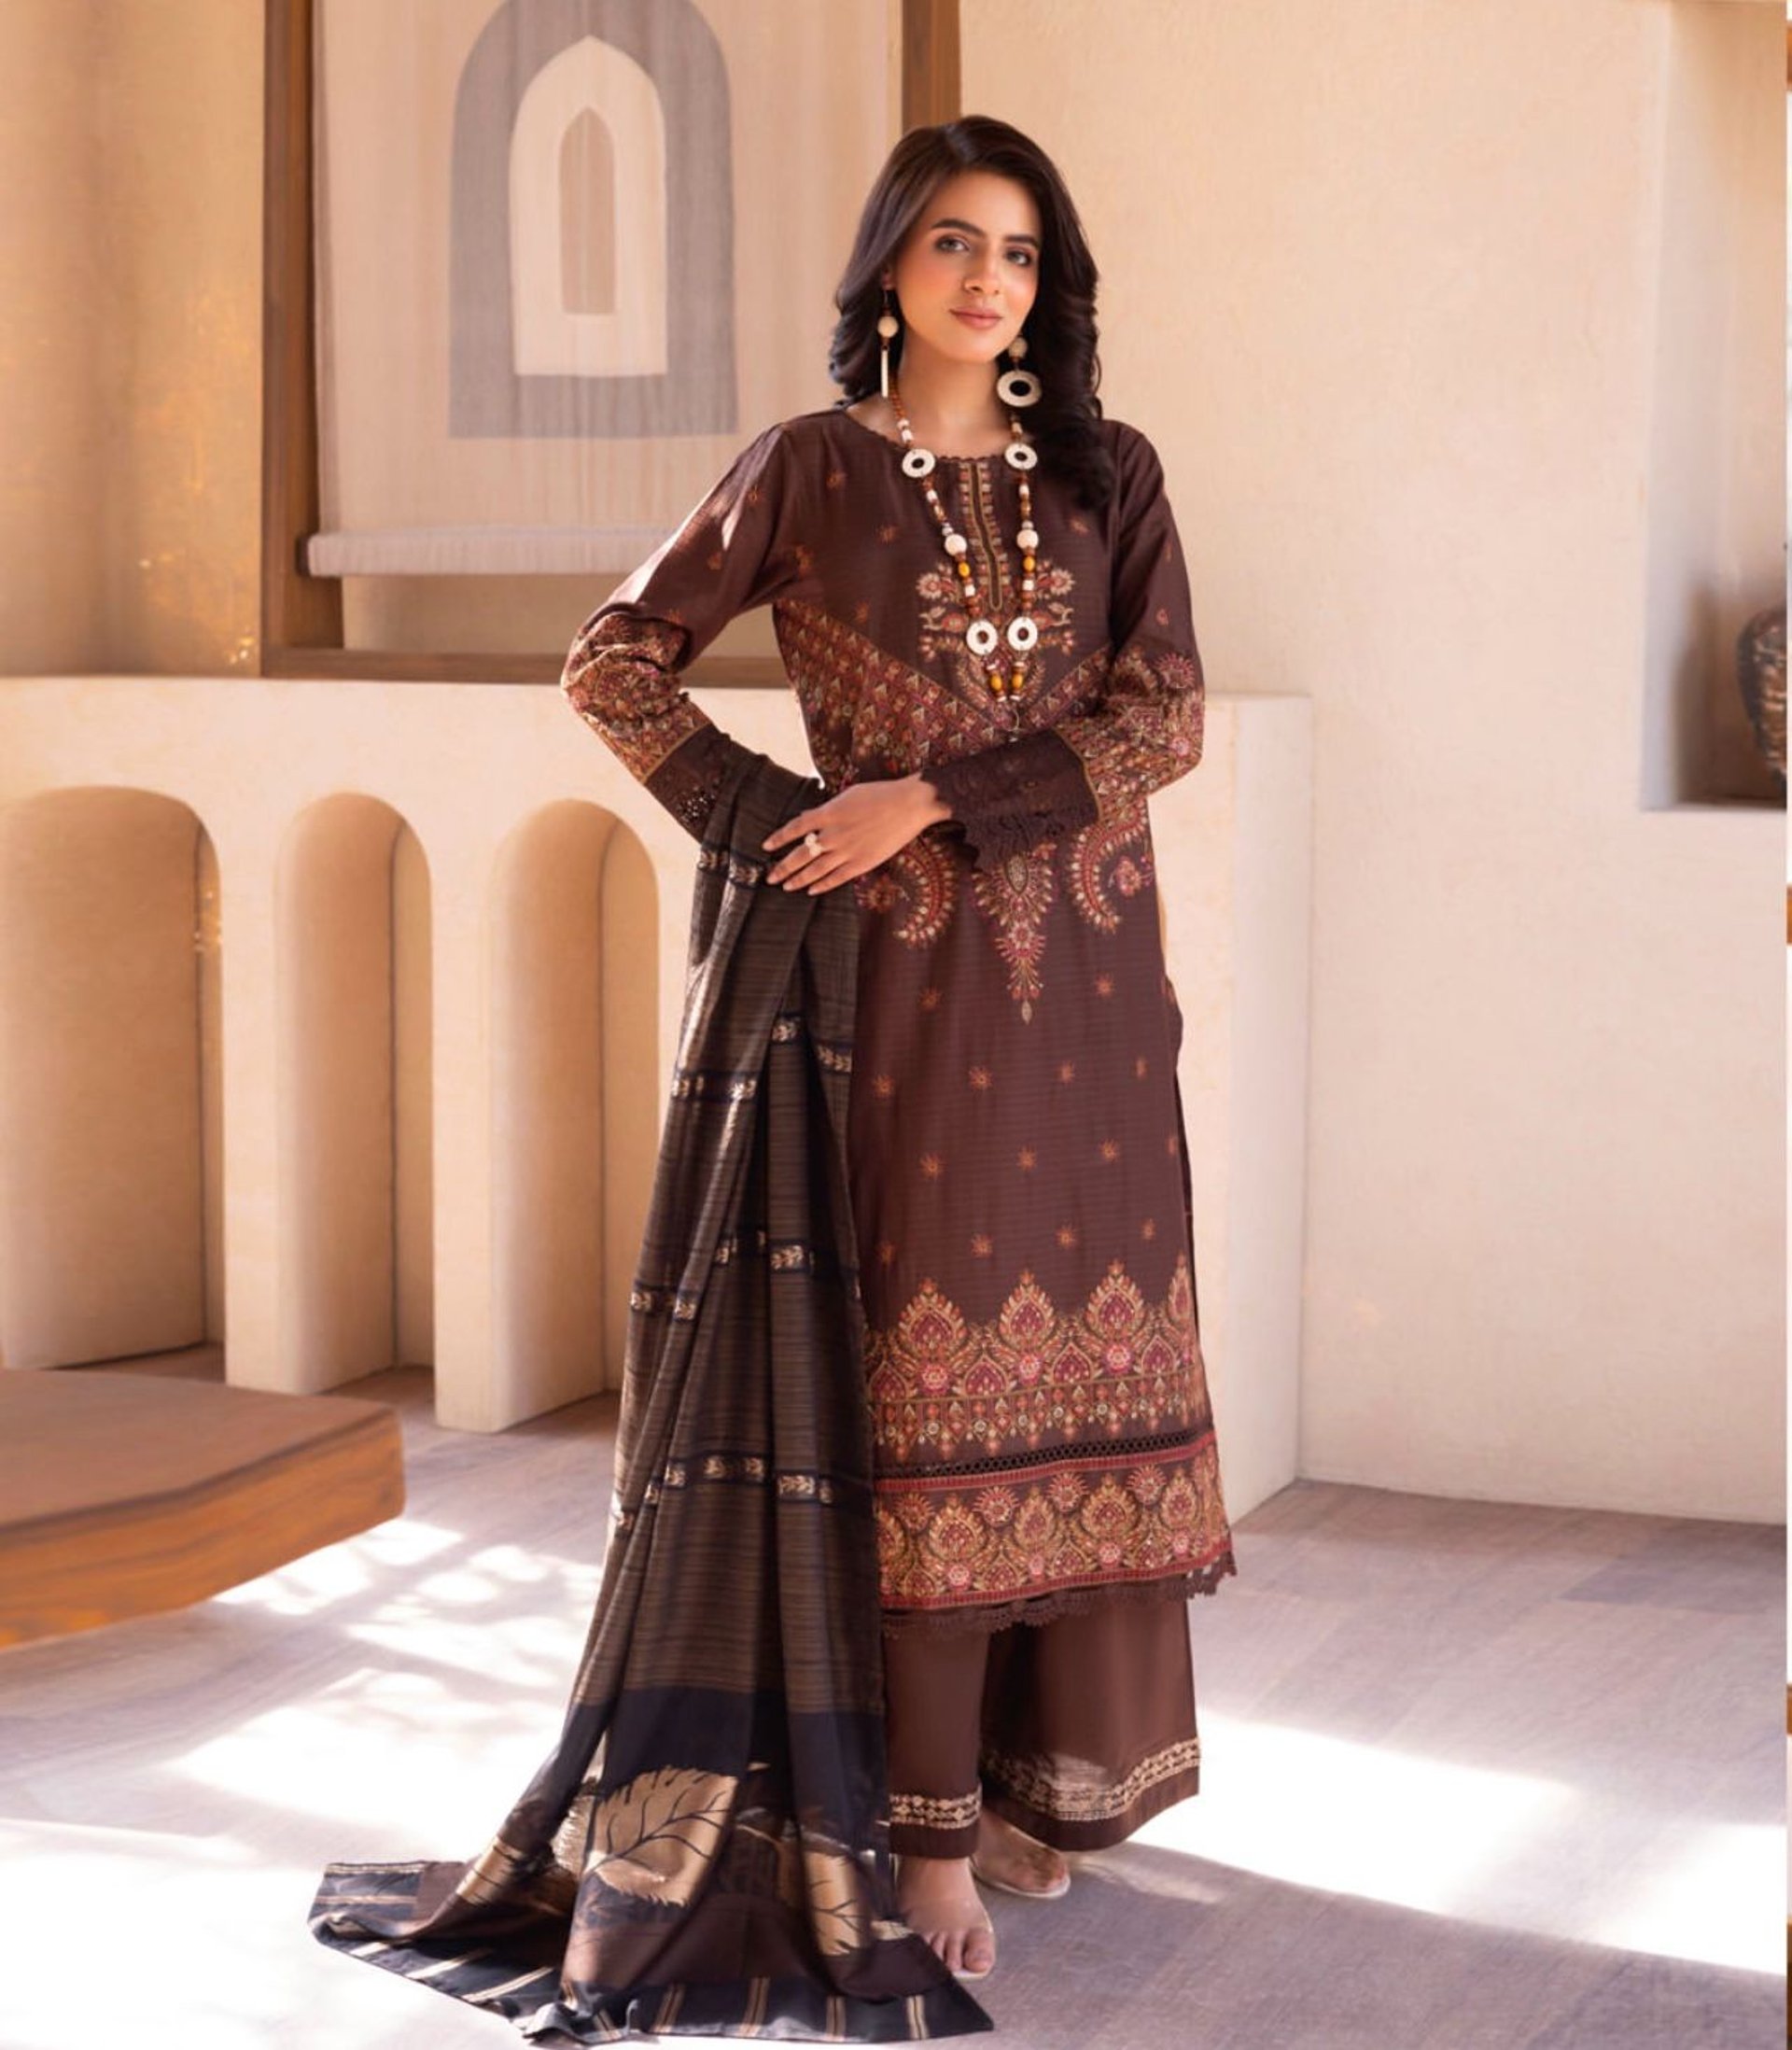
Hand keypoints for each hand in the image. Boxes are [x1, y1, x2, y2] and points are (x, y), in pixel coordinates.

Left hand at [762, 775, 949, 892]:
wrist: (909, 804)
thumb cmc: (880, 794)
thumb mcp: (848, 795)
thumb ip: (827, 809)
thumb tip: (808, 817)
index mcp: (828, 813)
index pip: (795, 827)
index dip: (779, 838)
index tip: (766, 846)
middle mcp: (833, 834)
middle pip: (801, 854)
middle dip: (783, 867)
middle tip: (769, 877)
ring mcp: (847, 851)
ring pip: (815, 870)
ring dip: (797, 879)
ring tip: (784, 886)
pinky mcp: (862, 863)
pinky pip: (837, 878)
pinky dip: (822, 885)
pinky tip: (811, 890)